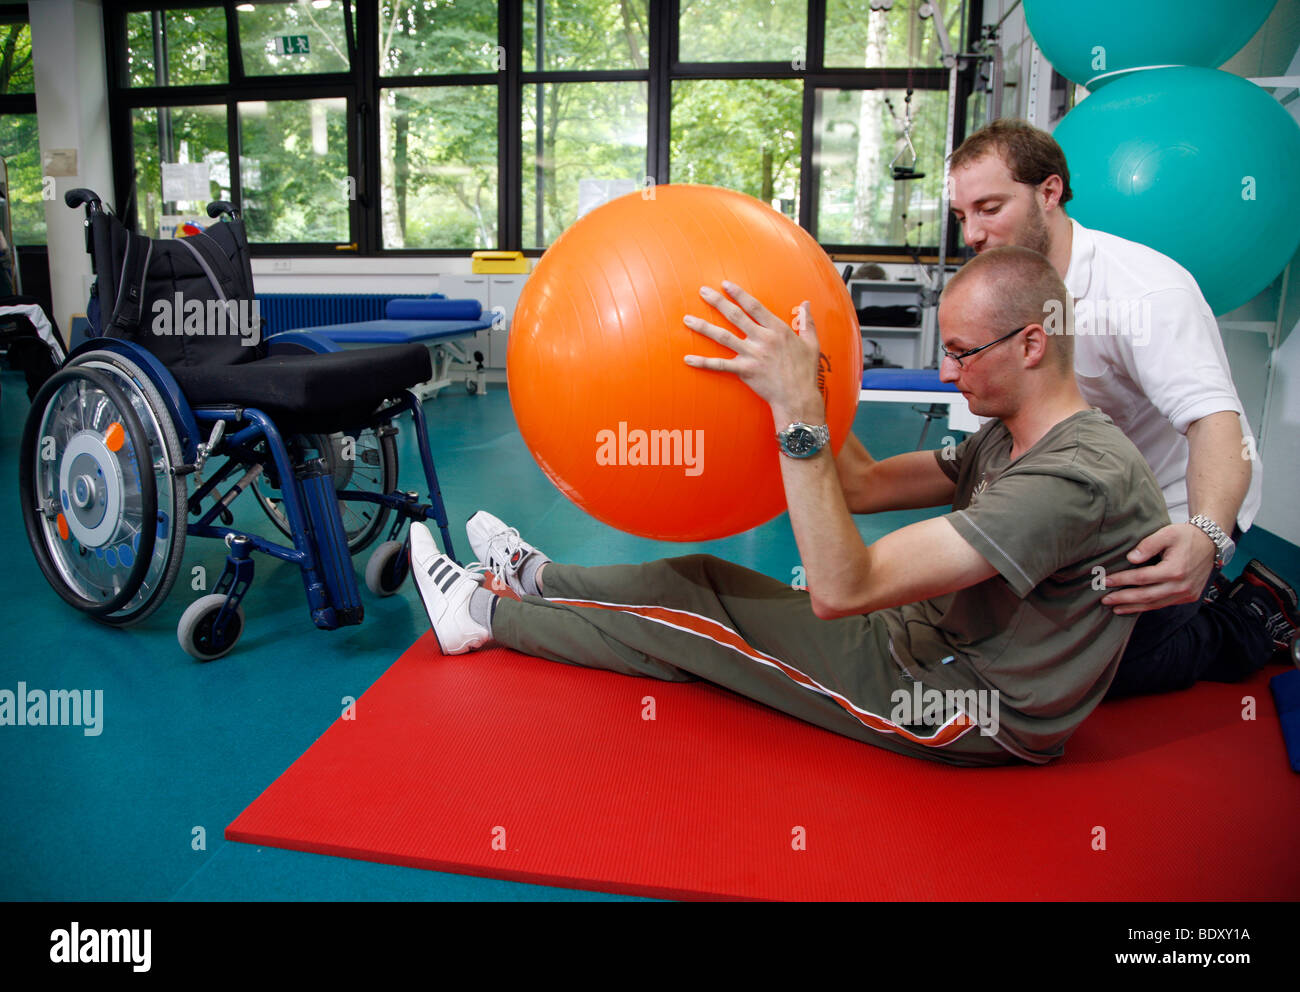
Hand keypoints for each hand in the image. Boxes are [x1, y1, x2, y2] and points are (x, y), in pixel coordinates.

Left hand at [683, 281, 825, 422]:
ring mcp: (752, 355)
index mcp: (778, 329)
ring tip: (687, 319)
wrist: (798, 397)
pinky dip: (703, 362)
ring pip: (723, 337)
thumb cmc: (806, 372)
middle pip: (735, 316)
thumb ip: (807, 321)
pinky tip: (688, 358)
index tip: (725, 285)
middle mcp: (763, 339)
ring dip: (704, 327)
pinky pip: (720, 365)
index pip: (754, 306)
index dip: (739, 294)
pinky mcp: (745, 371)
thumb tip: (806, 303)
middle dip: (717, 302)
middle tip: (702, 291)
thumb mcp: (812, 343)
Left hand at [1100, 523, 1216, 614]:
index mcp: (1175, 570)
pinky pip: (1165, 604)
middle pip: (1147, 596)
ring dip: (1134, 607)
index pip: (1142, 578)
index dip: (1122, 580)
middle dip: (1124, 599)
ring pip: (1155, 604)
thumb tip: (1131, 558)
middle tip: (1105, 600)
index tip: (1106, 580)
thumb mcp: (1167, 533)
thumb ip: (1148, 545)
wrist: (1211, 543)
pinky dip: (1148, 607)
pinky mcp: (1189, 597)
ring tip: (1116, 608)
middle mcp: (1181, 585)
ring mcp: (1186, 593)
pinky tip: (1135, 607)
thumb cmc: (1186, 536)